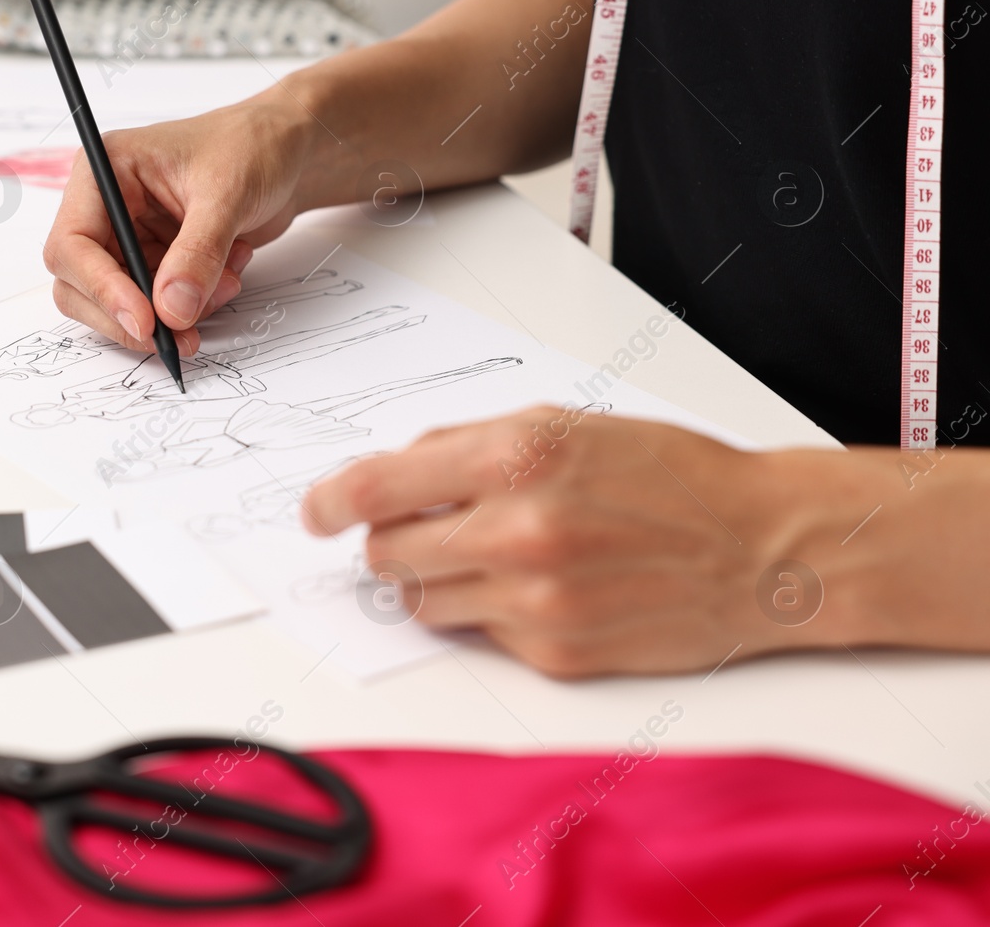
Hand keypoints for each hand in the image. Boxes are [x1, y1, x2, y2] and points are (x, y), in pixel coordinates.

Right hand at [43, 96, 315, 354]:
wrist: (287, 151)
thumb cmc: (252, 145)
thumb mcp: (227, 194)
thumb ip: (198, 253)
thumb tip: (171, 310)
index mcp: (105, 171)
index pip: (72, 244)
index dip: (102, 289)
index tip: (144, 321)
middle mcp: (107, 206)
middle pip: (81, 284)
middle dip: (132, 314)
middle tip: (179, 336)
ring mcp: (130, 236)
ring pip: (120, 303)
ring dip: (173, 311)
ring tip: (226, 283)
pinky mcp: (155, 260)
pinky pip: (156, 305)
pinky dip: (192, 305)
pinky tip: (228, 275)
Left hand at [301, 406, 919, 677]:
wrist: (763, 548)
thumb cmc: (669, 476)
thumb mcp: (565, 424)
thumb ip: (468, 445)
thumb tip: (392, 473)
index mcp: (515, 456)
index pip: (376, 488)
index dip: (330, 503)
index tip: (315, 512)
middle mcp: (517, 530)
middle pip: (387, 555)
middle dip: (393, 542)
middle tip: (424, 529)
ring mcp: (534, 600)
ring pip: (423, 604)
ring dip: (438, 581)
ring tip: (494, 557)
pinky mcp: (554, 654)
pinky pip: (480, 636)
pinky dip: (492, 614)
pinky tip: (545, 589)